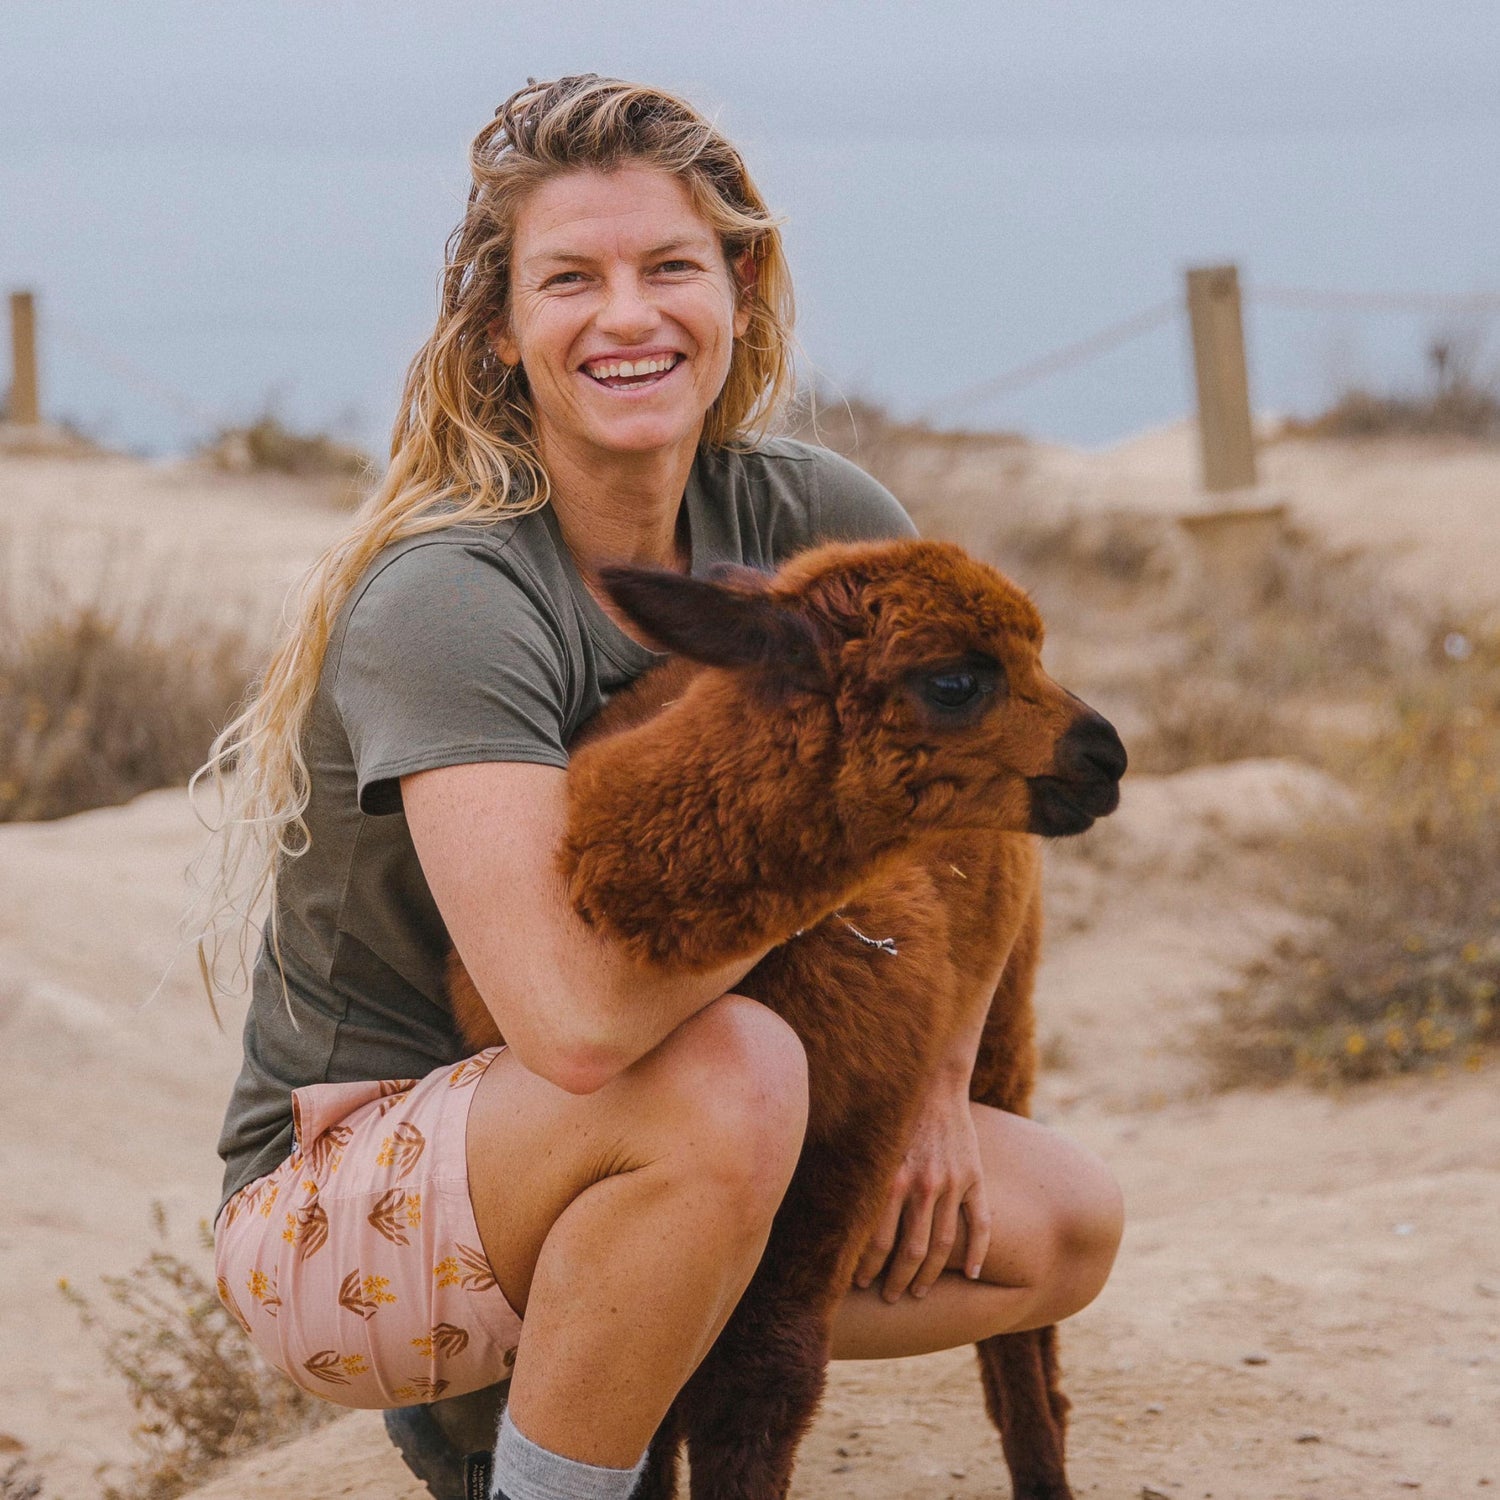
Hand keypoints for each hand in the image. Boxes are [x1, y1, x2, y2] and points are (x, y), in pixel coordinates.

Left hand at [852, 1080, 991, 1301]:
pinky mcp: (974, 1176)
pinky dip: (979, 1253)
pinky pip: (981, 1224)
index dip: (867, 1268)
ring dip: (930, 1274)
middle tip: (890, 1297)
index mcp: (889, 1180)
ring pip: (943, 1245)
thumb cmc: (890, 1112)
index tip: (859, 1283)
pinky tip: (973, 1274)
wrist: (932, 1077)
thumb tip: (819, 1208)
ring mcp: (951, 1184)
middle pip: (911, 1252)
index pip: (876, 1242)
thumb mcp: (865, 1144)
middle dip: (898, 1281)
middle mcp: (921, 1186)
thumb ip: (854, 1177)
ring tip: (920, 1291)